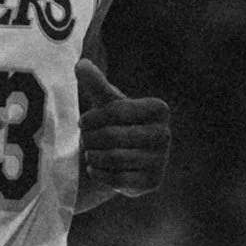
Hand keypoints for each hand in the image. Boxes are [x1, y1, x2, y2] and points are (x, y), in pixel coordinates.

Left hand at [77, 58, 170, 195]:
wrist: (123, 159)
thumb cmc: (114, 124)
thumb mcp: (105, 103)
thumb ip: (95, 84)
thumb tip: (80, 64)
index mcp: (158, 109)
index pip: (115, 112)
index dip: (91, 118)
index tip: (82, 122)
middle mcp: (165, 134)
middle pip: (112, 137)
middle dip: (90, 139)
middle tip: (84, 141)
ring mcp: (161, 160)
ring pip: (114, 158)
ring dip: (93, 157)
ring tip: (90, 153)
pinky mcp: (153, 182)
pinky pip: (118, 179)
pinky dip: (100, 174)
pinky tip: (95, 169)